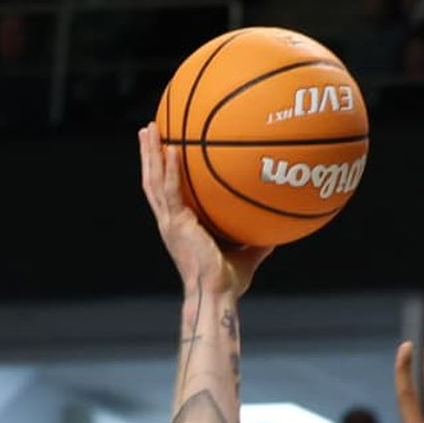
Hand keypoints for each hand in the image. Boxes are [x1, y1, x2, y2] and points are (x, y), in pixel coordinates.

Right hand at [139, 123, 269, 295]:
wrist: (217, 293)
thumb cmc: (228, 282)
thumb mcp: (246, 255)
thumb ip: (256, 242)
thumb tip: (275, 232)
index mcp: (180, 227)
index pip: (167, 193)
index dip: (162, 172)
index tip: (164, 151)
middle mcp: (170, 222)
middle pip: (153, 180)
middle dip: (149, 154)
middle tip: (148, 129)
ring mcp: (170, 222)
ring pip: (154, 180)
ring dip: (150, 154)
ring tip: (148, 129)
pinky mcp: (175, 223)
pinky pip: (170, 190)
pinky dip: (169, 169)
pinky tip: (170, 149)